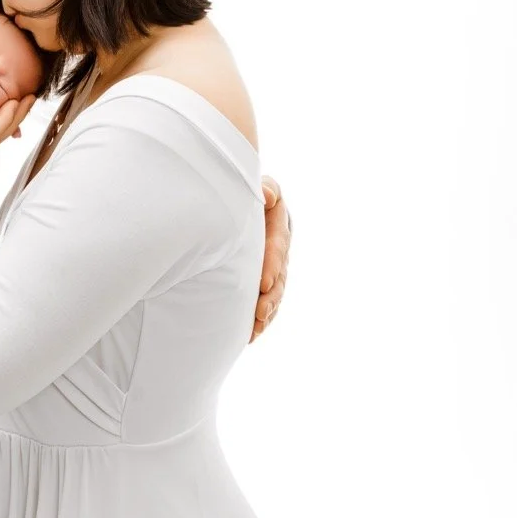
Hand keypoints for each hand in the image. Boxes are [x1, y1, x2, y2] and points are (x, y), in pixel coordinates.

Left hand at [250, 174, 290, 342]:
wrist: (237, 200)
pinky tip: (253, 332)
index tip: (264, 283)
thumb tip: (267, 196)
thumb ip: (266, 189)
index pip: (278, 246)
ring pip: (275, 291)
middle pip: (280, 275)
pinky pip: (268, 298)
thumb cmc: (245, 189)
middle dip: (271, 296)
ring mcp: (274, 263)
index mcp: (279, 224)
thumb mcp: (261, 186)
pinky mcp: (265, 276)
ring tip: (257, 327)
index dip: (273, 266)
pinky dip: (262, 316)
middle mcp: (279, 246)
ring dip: (267, 311)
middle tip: (260, 312)